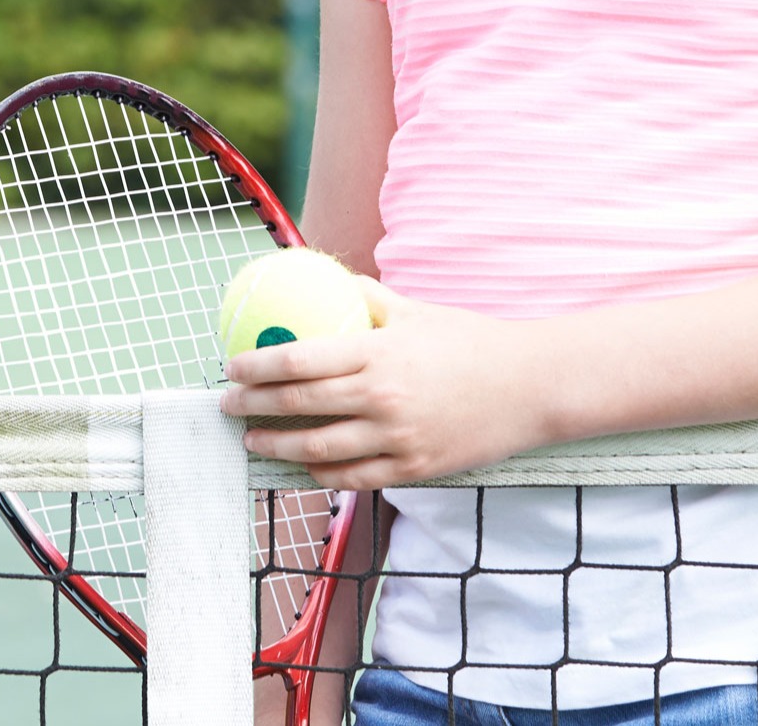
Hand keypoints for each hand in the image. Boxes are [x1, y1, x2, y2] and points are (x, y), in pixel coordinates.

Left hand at [218, 281, 549, 489]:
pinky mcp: (415, 468)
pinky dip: (322, 472)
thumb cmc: (471, 341)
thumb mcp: (416, 310)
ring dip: (277, 446)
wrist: (530, 387)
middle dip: (252, 407)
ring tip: (253, 440)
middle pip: (299, 405)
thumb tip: (324, 280)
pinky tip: (305, 464)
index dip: (257, 366)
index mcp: (379, 352)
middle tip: (226, 406)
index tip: (231, 367)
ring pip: (319, 449)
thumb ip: (368, 298)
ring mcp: (398, 438)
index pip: (299, 360)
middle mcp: (383, 398)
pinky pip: (354, 478)